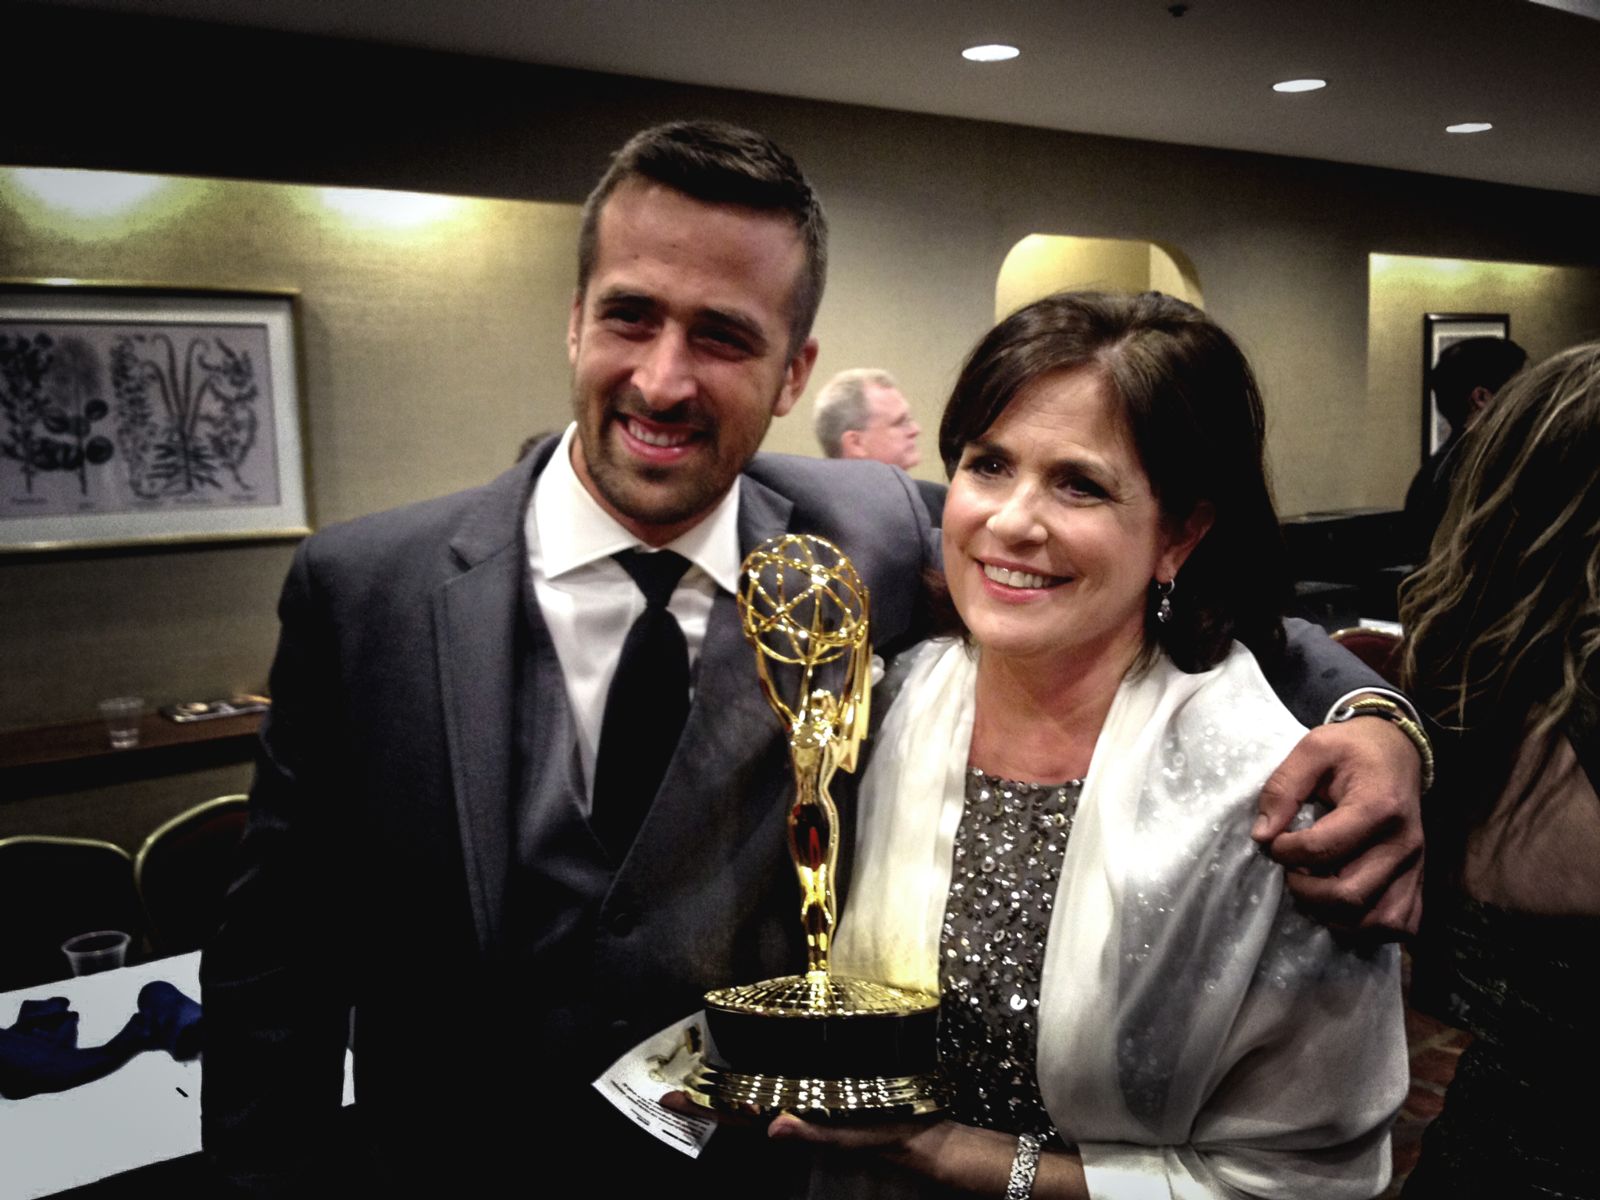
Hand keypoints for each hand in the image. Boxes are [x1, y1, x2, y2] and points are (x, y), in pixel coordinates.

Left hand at [660, 1090, 937, 1151]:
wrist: (925, 1140)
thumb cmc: (891, 1135)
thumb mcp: (856, 1137)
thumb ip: (817, 1136)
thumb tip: (772, 1128)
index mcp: (795, 1124)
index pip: (738, 1117)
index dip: (703, 1108)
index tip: (667, 1099)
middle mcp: (794, 1116)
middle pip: (739, 1108)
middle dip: (705, 1098)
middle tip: (672, 1082)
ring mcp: (806, 1109)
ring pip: (756, 1101)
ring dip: (728, 1091)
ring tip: (701, 1072)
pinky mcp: (822, 1101)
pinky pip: (781, 1092)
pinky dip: (760, 1082)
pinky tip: (757, 1071)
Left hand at [1254, 716, 1423, 937]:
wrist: (1398, 750)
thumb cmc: (1352, 749)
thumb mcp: (1312, 749)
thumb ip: (1282, 787)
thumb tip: (1262, 834)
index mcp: (1378, 807)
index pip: (1323, 849)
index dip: (1285, 851)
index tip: (1273, 840)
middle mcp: (1404, 844)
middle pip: (1349, 895)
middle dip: (1304, 890)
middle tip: (1290, 870)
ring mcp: (1416, 867)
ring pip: (1377, 922)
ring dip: (1334, 916)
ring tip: (1313, 888)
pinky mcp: (1419, 880)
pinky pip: (1401, 924)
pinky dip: (1367, 926)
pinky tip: (1341, 906)